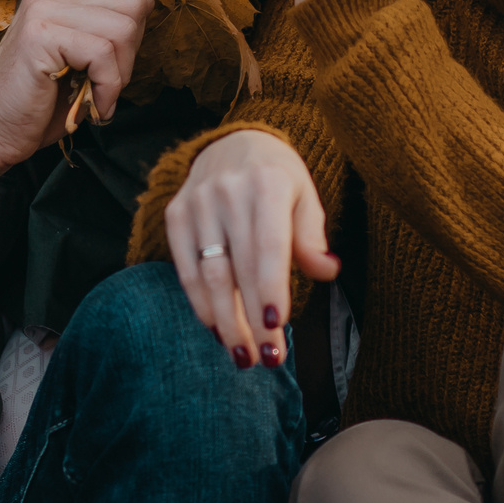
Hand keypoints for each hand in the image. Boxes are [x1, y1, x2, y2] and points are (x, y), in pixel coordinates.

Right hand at [0, 0, 152, 201]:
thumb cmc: (40, 102)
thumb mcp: (81, 56)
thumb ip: (108, 28)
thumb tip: (146, 11)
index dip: (141, 6)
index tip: (122, 47)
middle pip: (135, 0)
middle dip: (133, 50)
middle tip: (107, 80)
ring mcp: (43, 9)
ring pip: (124, 28)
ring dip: (120, 74)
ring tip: (97, 94)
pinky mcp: (40, 35)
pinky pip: (102, 53)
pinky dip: (108, 88)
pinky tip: (93, 105)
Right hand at [165, 129, 336, 368]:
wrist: (233, 143)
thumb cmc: (278, 179)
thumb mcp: (304, 197)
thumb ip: (312, 237)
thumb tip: (327, 271)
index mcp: (268, 183)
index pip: (268, 245)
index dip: (270, 288)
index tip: (276, 326)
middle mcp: (228, 191)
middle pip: (239, 268)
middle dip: (252, 319)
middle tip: (268, 359)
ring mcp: (198, 202)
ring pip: (209, 274)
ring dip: (225, 321)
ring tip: (243, 356)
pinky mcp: (176, 214)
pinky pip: (186, 268)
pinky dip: (200, 304)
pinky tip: (217, 329)